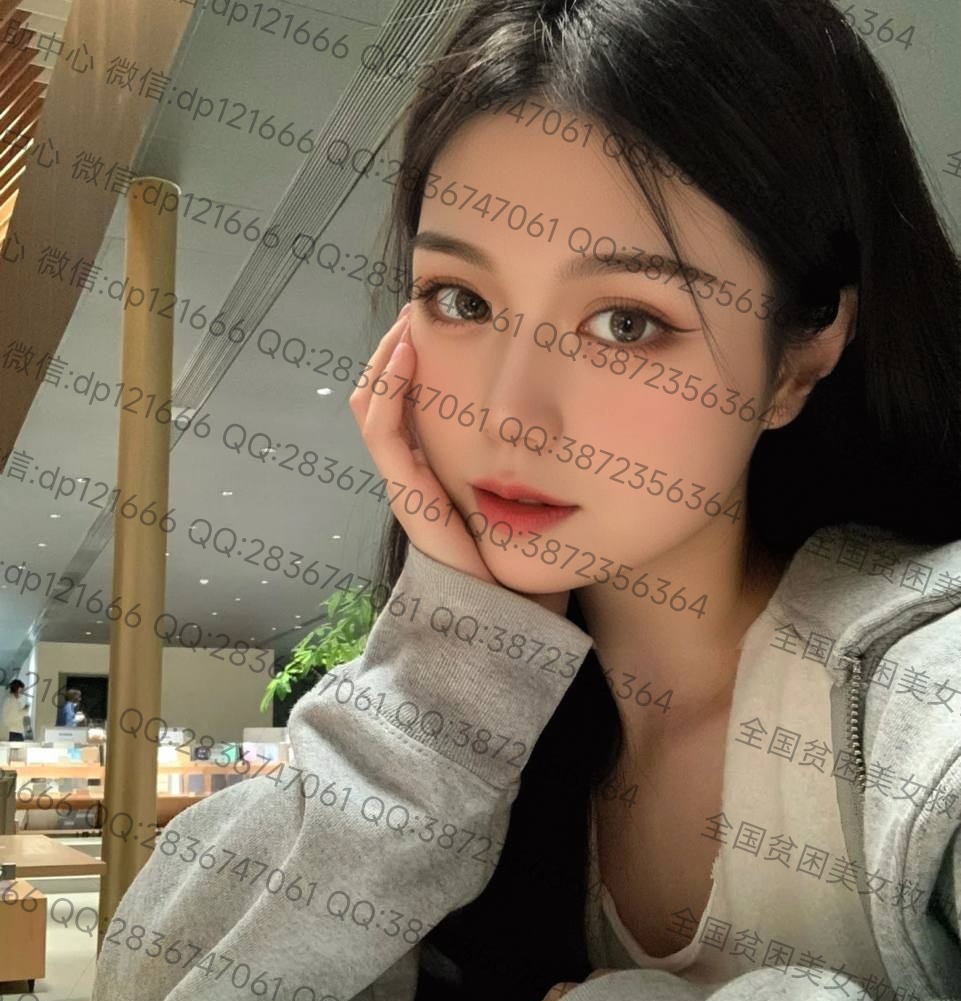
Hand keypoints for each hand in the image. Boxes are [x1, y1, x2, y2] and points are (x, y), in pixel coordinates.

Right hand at [350, 306, 570, 617]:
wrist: (517, 615)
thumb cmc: (531, 558)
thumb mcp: (536, 487)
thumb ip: (537, 451)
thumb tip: (559, 400)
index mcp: (438, 467)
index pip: (410, 396)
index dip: (417, 352)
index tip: (448, 310)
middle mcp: (415, 472)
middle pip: (385, 393)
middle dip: (399, 343)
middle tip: (425, 299)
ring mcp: (407, 484)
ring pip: (374, 404)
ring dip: (389, 355)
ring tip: (412, 314)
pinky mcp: (409, 498)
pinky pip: (383, 433)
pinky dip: (389, 388)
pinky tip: (407, 353)